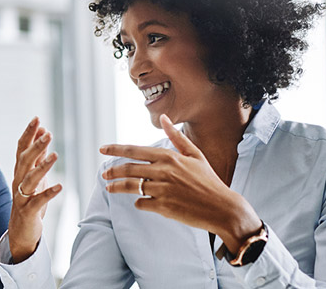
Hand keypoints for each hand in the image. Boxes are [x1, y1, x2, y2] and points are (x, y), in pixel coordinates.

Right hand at [7, 117, 61, 262]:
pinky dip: (48, 193)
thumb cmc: (29, 201)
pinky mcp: (28, 211)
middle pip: (24, 160)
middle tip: (48, 133)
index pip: (21, 148)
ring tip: (55, 155)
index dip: (28, 133)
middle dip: (35, 146)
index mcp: (20, 171)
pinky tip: (60, 187)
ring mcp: (21, 196)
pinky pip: (38, 201)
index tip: (37, 119)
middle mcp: (18, 181)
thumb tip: (43, 134)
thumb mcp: (34, 176)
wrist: (20, 230)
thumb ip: (38, 157)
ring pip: (30, 178)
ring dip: (42, 166)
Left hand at [100, 114, 261, 252]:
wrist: (223, 208)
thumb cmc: (209, 181)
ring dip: (117, 187)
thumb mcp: (195, 155)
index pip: (134, 150)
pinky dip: (139, 203)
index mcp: (169, 157)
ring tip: (110, 188)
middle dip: (112, 171)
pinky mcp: (164, 207)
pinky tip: (140, 202)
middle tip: (104, 174)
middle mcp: (164, 171)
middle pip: (128, 168)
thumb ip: (176, 137)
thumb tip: (164, 117)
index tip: (102, 149)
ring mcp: (163, 190)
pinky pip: (142, 203)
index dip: (115, 149)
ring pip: (131, 186)